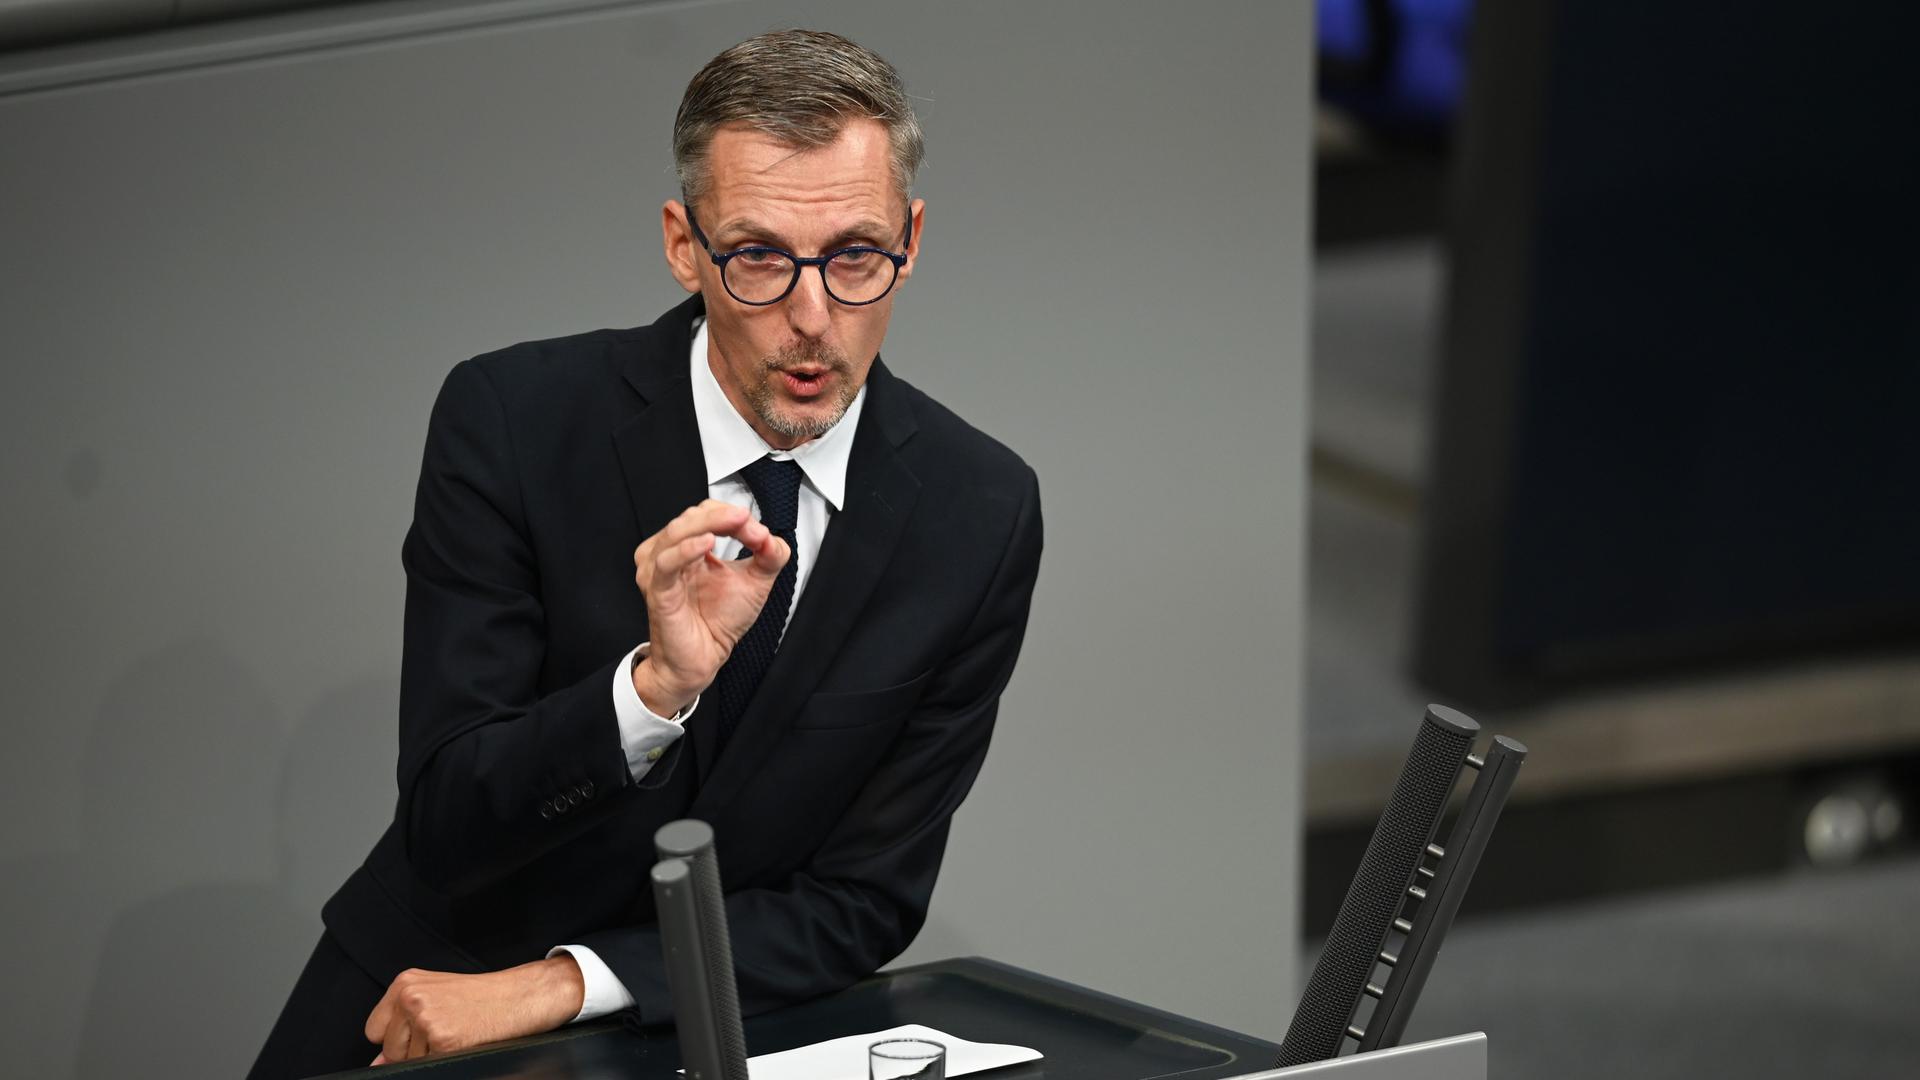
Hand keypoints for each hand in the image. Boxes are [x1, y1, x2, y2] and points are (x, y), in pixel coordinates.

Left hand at [364, 956, 584, 1063]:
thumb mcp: (435, 997)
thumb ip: (401, 1025)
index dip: (395, 1036)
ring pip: (407, 1061)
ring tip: (455, 1031)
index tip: (418, 1030)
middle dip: (411, 1049)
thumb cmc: (479, 997)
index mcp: (406, 983)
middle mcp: (412, 998)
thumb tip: (377, 1062)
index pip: (374, 1029)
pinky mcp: (443, 1040)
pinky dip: (445, 1059)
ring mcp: (426, 1019)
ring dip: (429, 1055)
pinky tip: (461, 1040)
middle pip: (389, 1048)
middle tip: (444, 1028)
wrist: (517, 997)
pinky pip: (428, 1065)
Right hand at [631, 499, 790, 713]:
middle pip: (691, 517)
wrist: (703, 658)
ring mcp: (660, 571)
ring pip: (676, 532)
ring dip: (709, 524)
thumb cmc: (719, 621)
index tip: (757, 531)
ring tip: (736, 523)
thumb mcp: (756, 582)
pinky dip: (687, 549)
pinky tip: (707, 544)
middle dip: (722, 515)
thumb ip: (769, 555)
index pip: (705, 514)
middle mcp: (671, 554)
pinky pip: (666, 563)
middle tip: (747, 521)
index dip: (731, 515)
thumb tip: (769, 535)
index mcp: (690, 548)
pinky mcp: (658, 591)